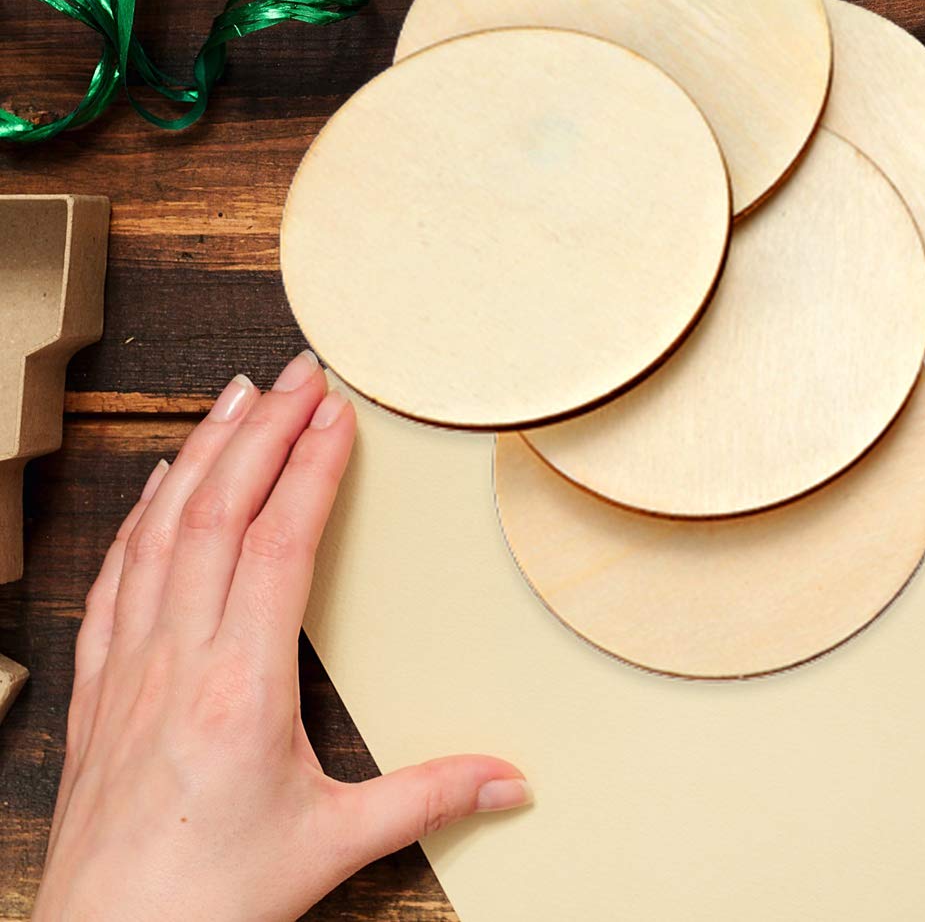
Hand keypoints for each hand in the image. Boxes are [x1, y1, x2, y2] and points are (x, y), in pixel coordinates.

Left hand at [34, 352, 531, 921]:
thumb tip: (510, 778)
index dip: (311, 467)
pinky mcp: (98, 686)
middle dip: (263, 430)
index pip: (279, 543)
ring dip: (201, 453)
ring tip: (235, 396)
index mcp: (242, 686)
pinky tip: (159, 484)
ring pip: (161, 530)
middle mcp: (177, 660)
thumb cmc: (207, 900)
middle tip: (299, 372)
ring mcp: (128, 666)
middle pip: (218, 513)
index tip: (337, 412)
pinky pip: (116, 575)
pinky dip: (141, 515)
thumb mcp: (331, 844)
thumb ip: (427, 797)